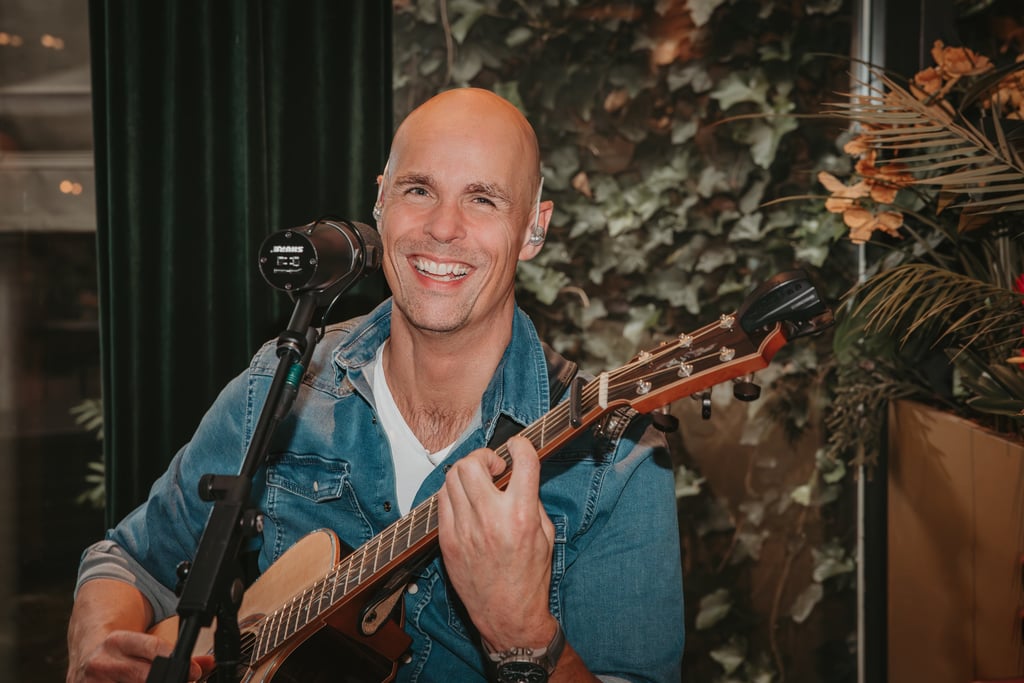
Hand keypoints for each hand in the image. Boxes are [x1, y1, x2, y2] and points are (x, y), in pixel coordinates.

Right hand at [67, 630, 213, 682]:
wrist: (85, 654)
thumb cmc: (120, 651)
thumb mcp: (141, 643)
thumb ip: (173, 654)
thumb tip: (209, 663)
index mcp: (118, 641)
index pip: (155, 649)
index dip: (180, 664)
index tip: (194, 672)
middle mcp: (102, 662)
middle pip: (145, 676)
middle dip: (167, 680)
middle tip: (181, 680)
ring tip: (161, 681)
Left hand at [437, 435, 557, 650]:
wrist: (507, 615)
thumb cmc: (529, 579)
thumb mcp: (546, 536)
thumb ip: (532, 501)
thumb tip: (516, 477)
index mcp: (521, 516)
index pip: (522, 462)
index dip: (521, 446)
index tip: (518, 448)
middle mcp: (490, 519)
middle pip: (473, 464)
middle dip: (484, 457)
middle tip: (494, 468)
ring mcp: (464, 530)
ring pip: (452, 479)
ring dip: (467, 474)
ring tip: (479, 485)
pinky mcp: (447, 541)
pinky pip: (442, 501)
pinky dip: (454, 494)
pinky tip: (466, 503)